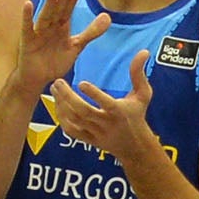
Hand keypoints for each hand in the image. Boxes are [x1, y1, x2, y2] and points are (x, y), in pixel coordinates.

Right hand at [15, 0, 104, 94]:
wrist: (39, 79)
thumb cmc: (55, 61)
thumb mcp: (76, 46)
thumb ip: (91, 32)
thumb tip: (108, 17)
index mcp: (61, 28)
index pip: (67, 13)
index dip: (71, 3)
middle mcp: (50, 27)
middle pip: (57, 12)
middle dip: (62, 2)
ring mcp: (38, 33)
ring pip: (44, 17)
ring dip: (48, 5)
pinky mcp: (27, 41)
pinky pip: (27, 27)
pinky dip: (27, 16)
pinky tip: (27, 4)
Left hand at [46, 49, 160, 171]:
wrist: (134, 146)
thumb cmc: (137, 115)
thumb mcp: (143, 94)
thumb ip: (138, 73)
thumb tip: (143, 51)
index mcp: (119, 112)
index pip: (105, 104)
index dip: (93, 94)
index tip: (81, 82)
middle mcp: (106, 123)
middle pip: (84, 112)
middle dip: (68, 97)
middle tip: (57, 82)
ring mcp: (96, 133)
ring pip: (75, 121)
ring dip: (62, 105)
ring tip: (54, 89)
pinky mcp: (89, 140)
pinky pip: (71, 131)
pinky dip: (62, 118)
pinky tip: (57, 104)